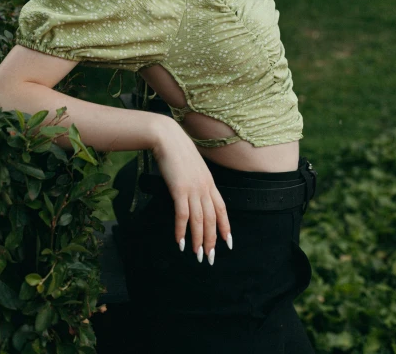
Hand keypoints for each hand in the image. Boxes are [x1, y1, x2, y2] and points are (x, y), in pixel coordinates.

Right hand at [151, 118, 231, 264]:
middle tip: (210, 257)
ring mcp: (193, 189)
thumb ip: (197, 180)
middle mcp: (204, 187)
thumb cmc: (178, 150)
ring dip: (199, 240)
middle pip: (212, 218)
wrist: (168, 138)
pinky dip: (181, 231)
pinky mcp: (179, 190)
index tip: (228, 242)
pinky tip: (180, 242)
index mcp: (209, 182)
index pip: (222, 208)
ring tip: (198, 255)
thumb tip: (196, 192)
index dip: (225, 226)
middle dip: (212, 239)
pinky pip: (182, 215)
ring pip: (199, 220)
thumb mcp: (193, 166)